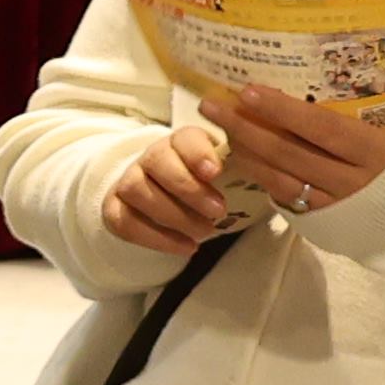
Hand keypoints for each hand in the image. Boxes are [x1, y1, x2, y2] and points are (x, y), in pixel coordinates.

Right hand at [99, 114, 235, 259]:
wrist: (163, 197)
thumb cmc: (203, 185)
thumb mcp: (225, 172)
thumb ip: (239, 169)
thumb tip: (270, 175)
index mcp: (181, 142)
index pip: (183, 138)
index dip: (197, 153)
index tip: (216, 172)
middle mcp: (150, 156)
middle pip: (157, 161)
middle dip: (188, 188)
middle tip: (218, 211)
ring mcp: (127, 180)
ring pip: (136, 189)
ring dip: (172, 214)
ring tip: (205, 233)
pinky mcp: (113, 207)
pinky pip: (124, 220)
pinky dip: (155, 237)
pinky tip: (185, 247)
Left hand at [211, 83, 384, 220]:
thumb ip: (370, 105)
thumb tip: (327, 65)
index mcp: (376, 150)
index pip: (321, 127)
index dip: (283, 111)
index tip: (248, 90)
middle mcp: (354, 180)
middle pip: (290, 152)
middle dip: (248, 127)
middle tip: (214, 104)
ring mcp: (337, 203)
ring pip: (281, 176)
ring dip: (246, 150)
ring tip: (219, 125)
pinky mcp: (325, 221)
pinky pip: (284, 196)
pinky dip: (258, 175)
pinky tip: (238, 156)